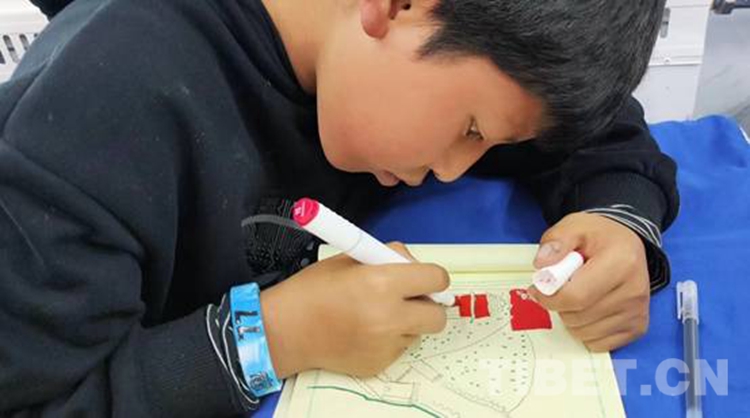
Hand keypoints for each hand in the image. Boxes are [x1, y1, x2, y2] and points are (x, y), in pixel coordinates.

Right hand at [260, 243, 449, 377]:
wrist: (285, 330)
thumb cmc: (312, 290)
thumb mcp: (351, 258)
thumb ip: (388, 258)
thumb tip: (415, 265)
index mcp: (382, 283)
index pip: (436, 279)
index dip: (432, 276)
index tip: (424, 278)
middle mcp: (388, 317)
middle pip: (438, 316)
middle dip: (428, 305)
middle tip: (410, 299)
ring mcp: (385, 345)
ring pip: (418, 332)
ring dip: (407, 322)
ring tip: (376, 314)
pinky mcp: (378, 364)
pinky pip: (399, 348)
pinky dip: (389, 339)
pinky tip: (364, 331)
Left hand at [528, 213, 650, 351]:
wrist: (626, 244)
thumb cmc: (599, 237)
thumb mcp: (574, 226)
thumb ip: (555, 241)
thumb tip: (541, 265)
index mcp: (621, 263)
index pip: (575, 297)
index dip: (548, 297)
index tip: (538, 288)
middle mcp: (634, 291)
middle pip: (577, 317)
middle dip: (559, 305)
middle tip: (562, 287)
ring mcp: (638, 313)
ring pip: (584, 333)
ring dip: (571, 318)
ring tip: (578, 295)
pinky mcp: (638, 328)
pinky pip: (597, 344)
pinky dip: (585, 330)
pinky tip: (589, 309)